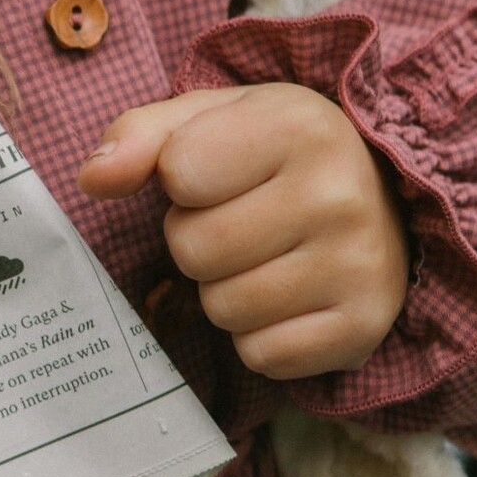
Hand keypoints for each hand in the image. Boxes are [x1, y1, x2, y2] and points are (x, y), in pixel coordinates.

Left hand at [78, 82, 410, 379]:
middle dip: (198, 243)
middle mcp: (340, 193)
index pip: (180, 172)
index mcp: (300, 126)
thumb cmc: (276, 158)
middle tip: (240, 225)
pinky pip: (261, 355)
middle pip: (195, 250)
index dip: (181, 182)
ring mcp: (358, 265)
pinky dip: (260, 336)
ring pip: (224, 308)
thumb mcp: (212, 121)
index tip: (218, 175)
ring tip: (266, 260)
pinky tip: (290, 300)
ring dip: (226, 292)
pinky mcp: (363, 328)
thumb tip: (94, 178)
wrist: (382, 202)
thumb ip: (142, 137)